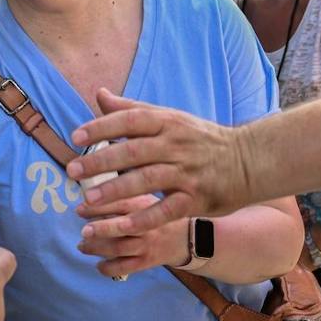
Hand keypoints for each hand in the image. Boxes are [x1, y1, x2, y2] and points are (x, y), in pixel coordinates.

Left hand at [64, 90, 248, 236]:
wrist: (249, 161)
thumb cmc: (200, 138)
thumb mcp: (170, 118)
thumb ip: (132, 109)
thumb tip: (98, 94)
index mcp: (168, 122)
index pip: (130, 120)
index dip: (102, 126)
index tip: (75, 136)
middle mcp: (176, 145)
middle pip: (133, 151)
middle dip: (100, 161)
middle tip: (72, 171)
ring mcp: (187, 172)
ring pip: (146, 180)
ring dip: (114, 191)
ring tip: (87, 202)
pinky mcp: (196, 199)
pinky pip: (166, 210)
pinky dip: (143, 218)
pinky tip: (121, 226)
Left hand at [78, 195, 187, 278]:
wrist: (186, 237)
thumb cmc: (158, 214)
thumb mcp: (146, 199)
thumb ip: (122, 197)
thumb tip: (90, 198)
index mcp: (145, 204)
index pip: (121, 204)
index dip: (98, 206)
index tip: (79, 209)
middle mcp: (146, 225)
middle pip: (121, 227)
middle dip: (100, 229)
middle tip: (83, 231)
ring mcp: (146, 245)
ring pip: (119, 248)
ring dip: (97, 249)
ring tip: (82, 246)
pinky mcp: (146, 262)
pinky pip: (125, 268)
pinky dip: (108, 268)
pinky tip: (99, 265)